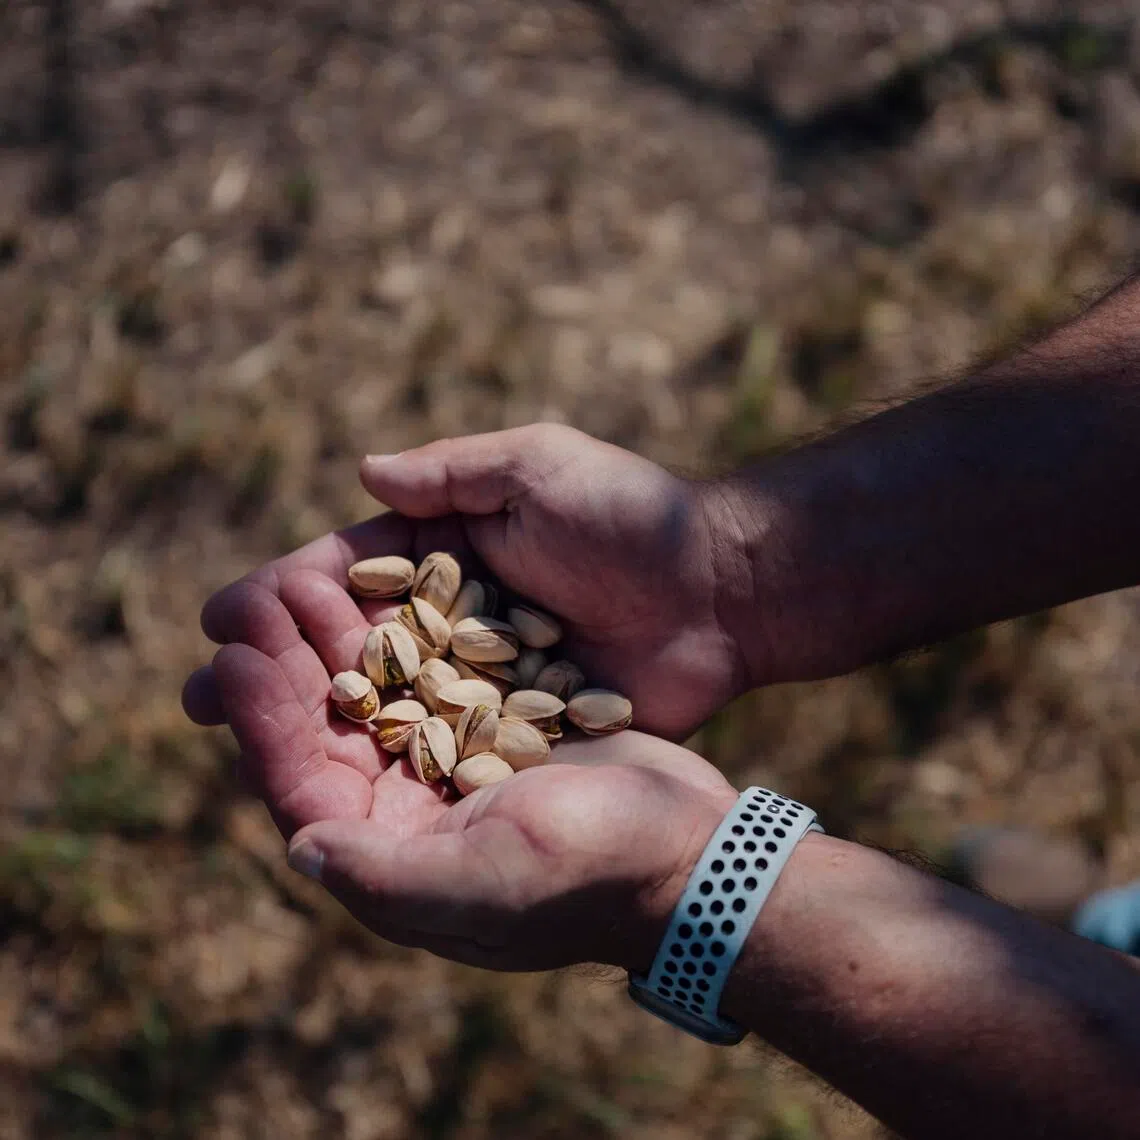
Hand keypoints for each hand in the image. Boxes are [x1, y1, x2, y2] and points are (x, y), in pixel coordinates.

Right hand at [185, 424, 757, 739]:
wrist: (722, 590)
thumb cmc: (632, 517)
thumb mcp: (538, 468)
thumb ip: (453, 474)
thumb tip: (363, 471)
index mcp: (448, 551)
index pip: (348, 572)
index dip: (285, 594)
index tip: (225, 618)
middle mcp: (455, 617)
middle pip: (349, 644)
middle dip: (279, 665)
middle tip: (205, 692)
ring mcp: (483, 677)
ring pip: (383, 701)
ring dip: (314, 721)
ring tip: (242, 742)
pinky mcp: (518, 726)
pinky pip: (442, 743)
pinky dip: (389, 759)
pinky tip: (332, 787)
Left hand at [207, 631, 735, 971]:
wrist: (694, 844)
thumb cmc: (596, 870)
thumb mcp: (490, 882)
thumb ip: (387, 876)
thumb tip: (298, 846)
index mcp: (396, 854)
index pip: (304, 785)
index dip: (261, 722)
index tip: (232, 659)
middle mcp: (411, 811)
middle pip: (326, 730)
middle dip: (284, 665)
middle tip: (246, 602)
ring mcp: (450, 763)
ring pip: (370, 692)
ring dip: (332, 638)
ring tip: (296, 579)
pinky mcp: (490, 724)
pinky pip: (425, 667)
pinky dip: (397, 628)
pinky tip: (377, 583)